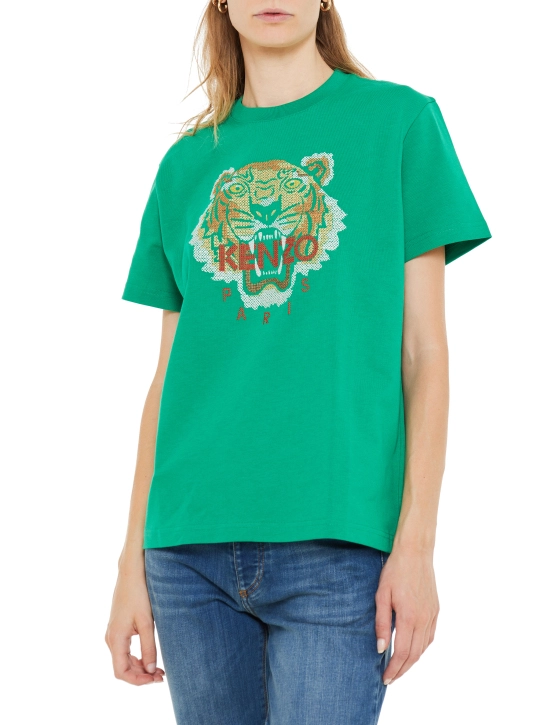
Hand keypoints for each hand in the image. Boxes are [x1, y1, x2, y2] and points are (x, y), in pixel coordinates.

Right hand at [105, 566, 164, 685]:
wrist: (131, 572)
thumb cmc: (139, 594)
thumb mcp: (147, 622)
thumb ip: (149, 647)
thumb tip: (151, 670)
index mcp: (116, 638)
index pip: (122, 672)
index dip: (138, 680)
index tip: (155, 680)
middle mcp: (111, 638)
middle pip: (123, 667)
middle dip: (141, 674)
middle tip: (162, 675)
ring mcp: (113, 632)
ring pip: (124, 659)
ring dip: (140, 666)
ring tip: (159, 668)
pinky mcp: (118, 627)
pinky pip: (125, 649)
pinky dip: (137, 657)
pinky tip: (150, 656)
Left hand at [375, 546, 438, 684]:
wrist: (415, 553)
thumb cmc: (395, 571)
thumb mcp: (381, 595)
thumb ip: (381, 623)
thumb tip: (380, 648)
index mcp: (409, 617)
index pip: (402, 653)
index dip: (394, 668)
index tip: (385, 677)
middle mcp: (423, 620)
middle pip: (414, 655)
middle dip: (402, 670)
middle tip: (391, 678)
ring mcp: (432, 615)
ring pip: (424, 648)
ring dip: (412, 661)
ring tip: (400, 667)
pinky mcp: (436, 610)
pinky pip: (430, 637)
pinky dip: (422, 648)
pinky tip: (413, 650)